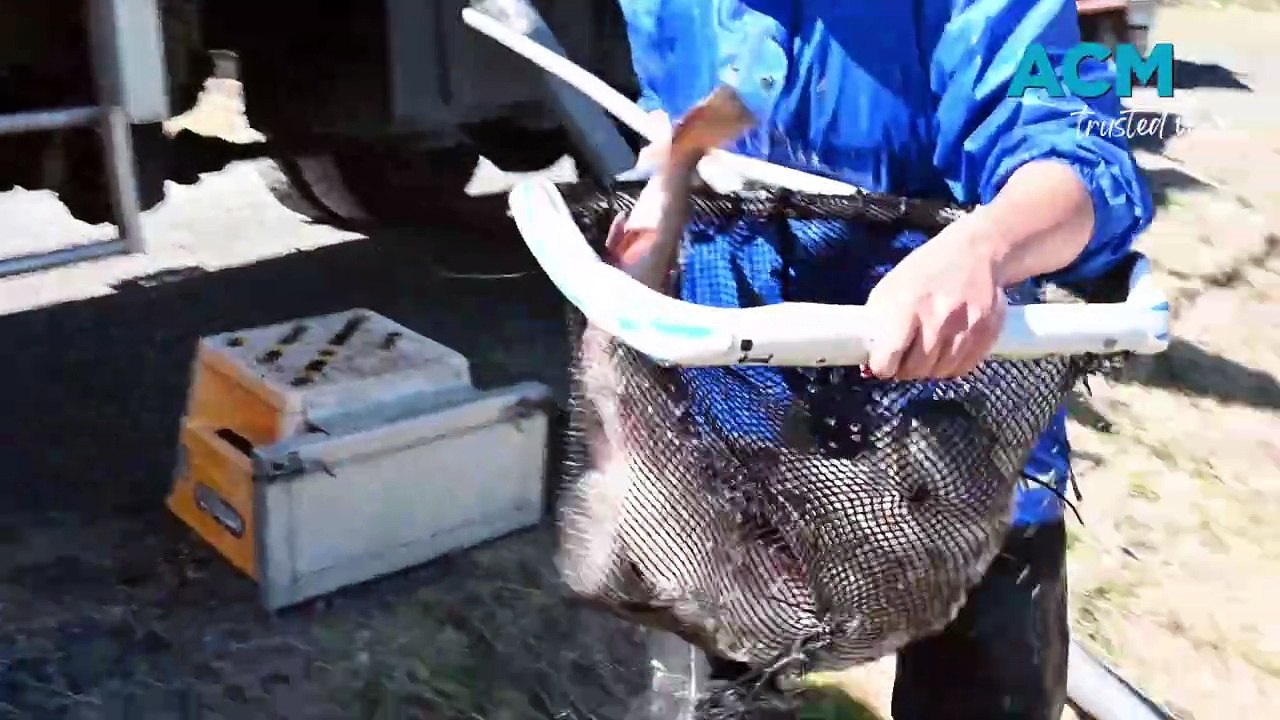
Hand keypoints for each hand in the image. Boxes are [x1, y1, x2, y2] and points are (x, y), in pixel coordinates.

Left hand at [864, 210, 1008, 379]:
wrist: (977, 251)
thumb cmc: (926, 270)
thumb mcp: (891, 286)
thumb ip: (877, 321)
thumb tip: (869, 359)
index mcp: (907, 304)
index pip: (889, 356)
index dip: (882, 366)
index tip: (883, 363)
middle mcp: (938, 319)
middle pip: (915, 369)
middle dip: (906, 368)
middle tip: (905, 357)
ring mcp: (966, 327)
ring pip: (940, 372)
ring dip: (929, 368)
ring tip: (926, 351)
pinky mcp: (987, 333)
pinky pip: (963, 368)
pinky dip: (952, 366)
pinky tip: (946, 350)